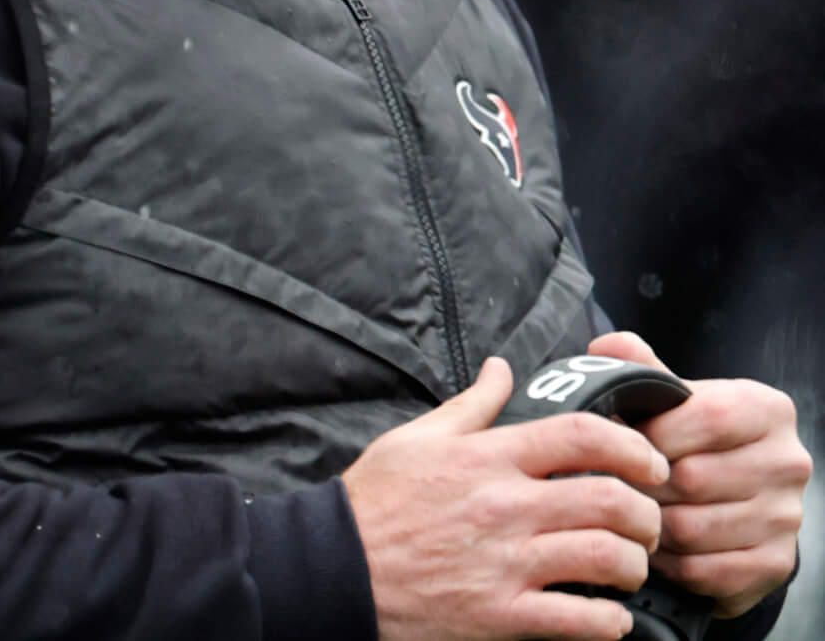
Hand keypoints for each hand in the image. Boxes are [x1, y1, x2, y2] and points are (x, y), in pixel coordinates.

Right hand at [342, 356, 668, 640]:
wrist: (334, 567)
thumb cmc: (374, 502)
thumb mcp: (415, 438)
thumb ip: (471, 405)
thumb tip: (502, 368)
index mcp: (485, 458)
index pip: (581, 435)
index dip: (632, 447)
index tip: (649, 463)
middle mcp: (503, 507)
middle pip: (611, 500)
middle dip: (646, 513)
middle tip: (646, 522)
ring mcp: (504, 564)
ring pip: (606, 558)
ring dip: (633, 565)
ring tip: (629, 567)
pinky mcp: (500, 615)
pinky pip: (580, 621)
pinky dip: (610, 622)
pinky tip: (609, 617)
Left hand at [586, 331, 808, 618]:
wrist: (734, 498)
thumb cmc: (692, 439)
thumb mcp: (673, 398)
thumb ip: (642, 371)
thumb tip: (607, 348)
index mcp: (766, 410)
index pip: (707, 416)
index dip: (653, 432)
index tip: (626, 439)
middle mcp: (788, 462)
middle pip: (693, 478)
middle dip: (643, 482)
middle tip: (619, 482)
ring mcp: (788, 517)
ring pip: (692, 528)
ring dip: (651, 524)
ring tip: (635, 511)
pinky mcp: (776, 564)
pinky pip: (704, 570)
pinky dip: (669, 562)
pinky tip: (657, 545)